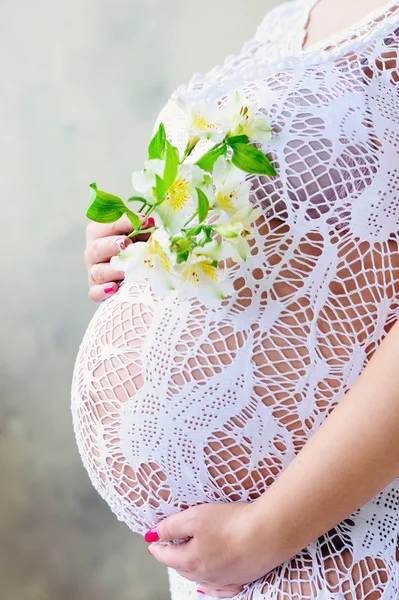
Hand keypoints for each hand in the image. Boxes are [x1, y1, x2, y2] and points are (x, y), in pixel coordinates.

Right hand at [84, 213, 153, 300]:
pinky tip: (114, 288)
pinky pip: (94, 292)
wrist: (130, 271)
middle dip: (112, 245)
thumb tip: (149, 222)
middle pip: (96, 249)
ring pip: (98, 272)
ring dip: (113, 270)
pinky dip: (102, 291)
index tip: (143, 221)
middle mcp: (92, 252)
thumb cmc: (133, 247)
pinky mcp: (96, 289)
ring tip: (127, 270)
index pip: (106, 225)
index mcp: (98, 233)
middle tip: (127, 244)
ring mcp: (93, 271)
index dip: (124, 222)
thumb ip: (141, 228)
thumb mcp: (137, 234)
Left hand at [145, 502, 273, 598]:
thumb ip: (170, 527)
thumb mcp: (194, 517)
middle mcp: (205, 576)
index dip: (157, 546)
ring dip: (189, 568)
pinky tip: (207, 584)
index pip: (166, 556)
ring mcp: (224, 580)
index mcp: (191, 560)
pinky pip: (219, 588)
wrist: (268, 534)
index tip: (152, 541)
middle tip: (169, 546)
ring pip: (199, 578)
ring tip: (185, 559)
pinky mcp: (241, 580)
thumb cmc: (231, 523)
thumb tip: (151, 536)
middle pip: (181, 568)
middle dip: (173, 557)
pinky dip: (209, 585)